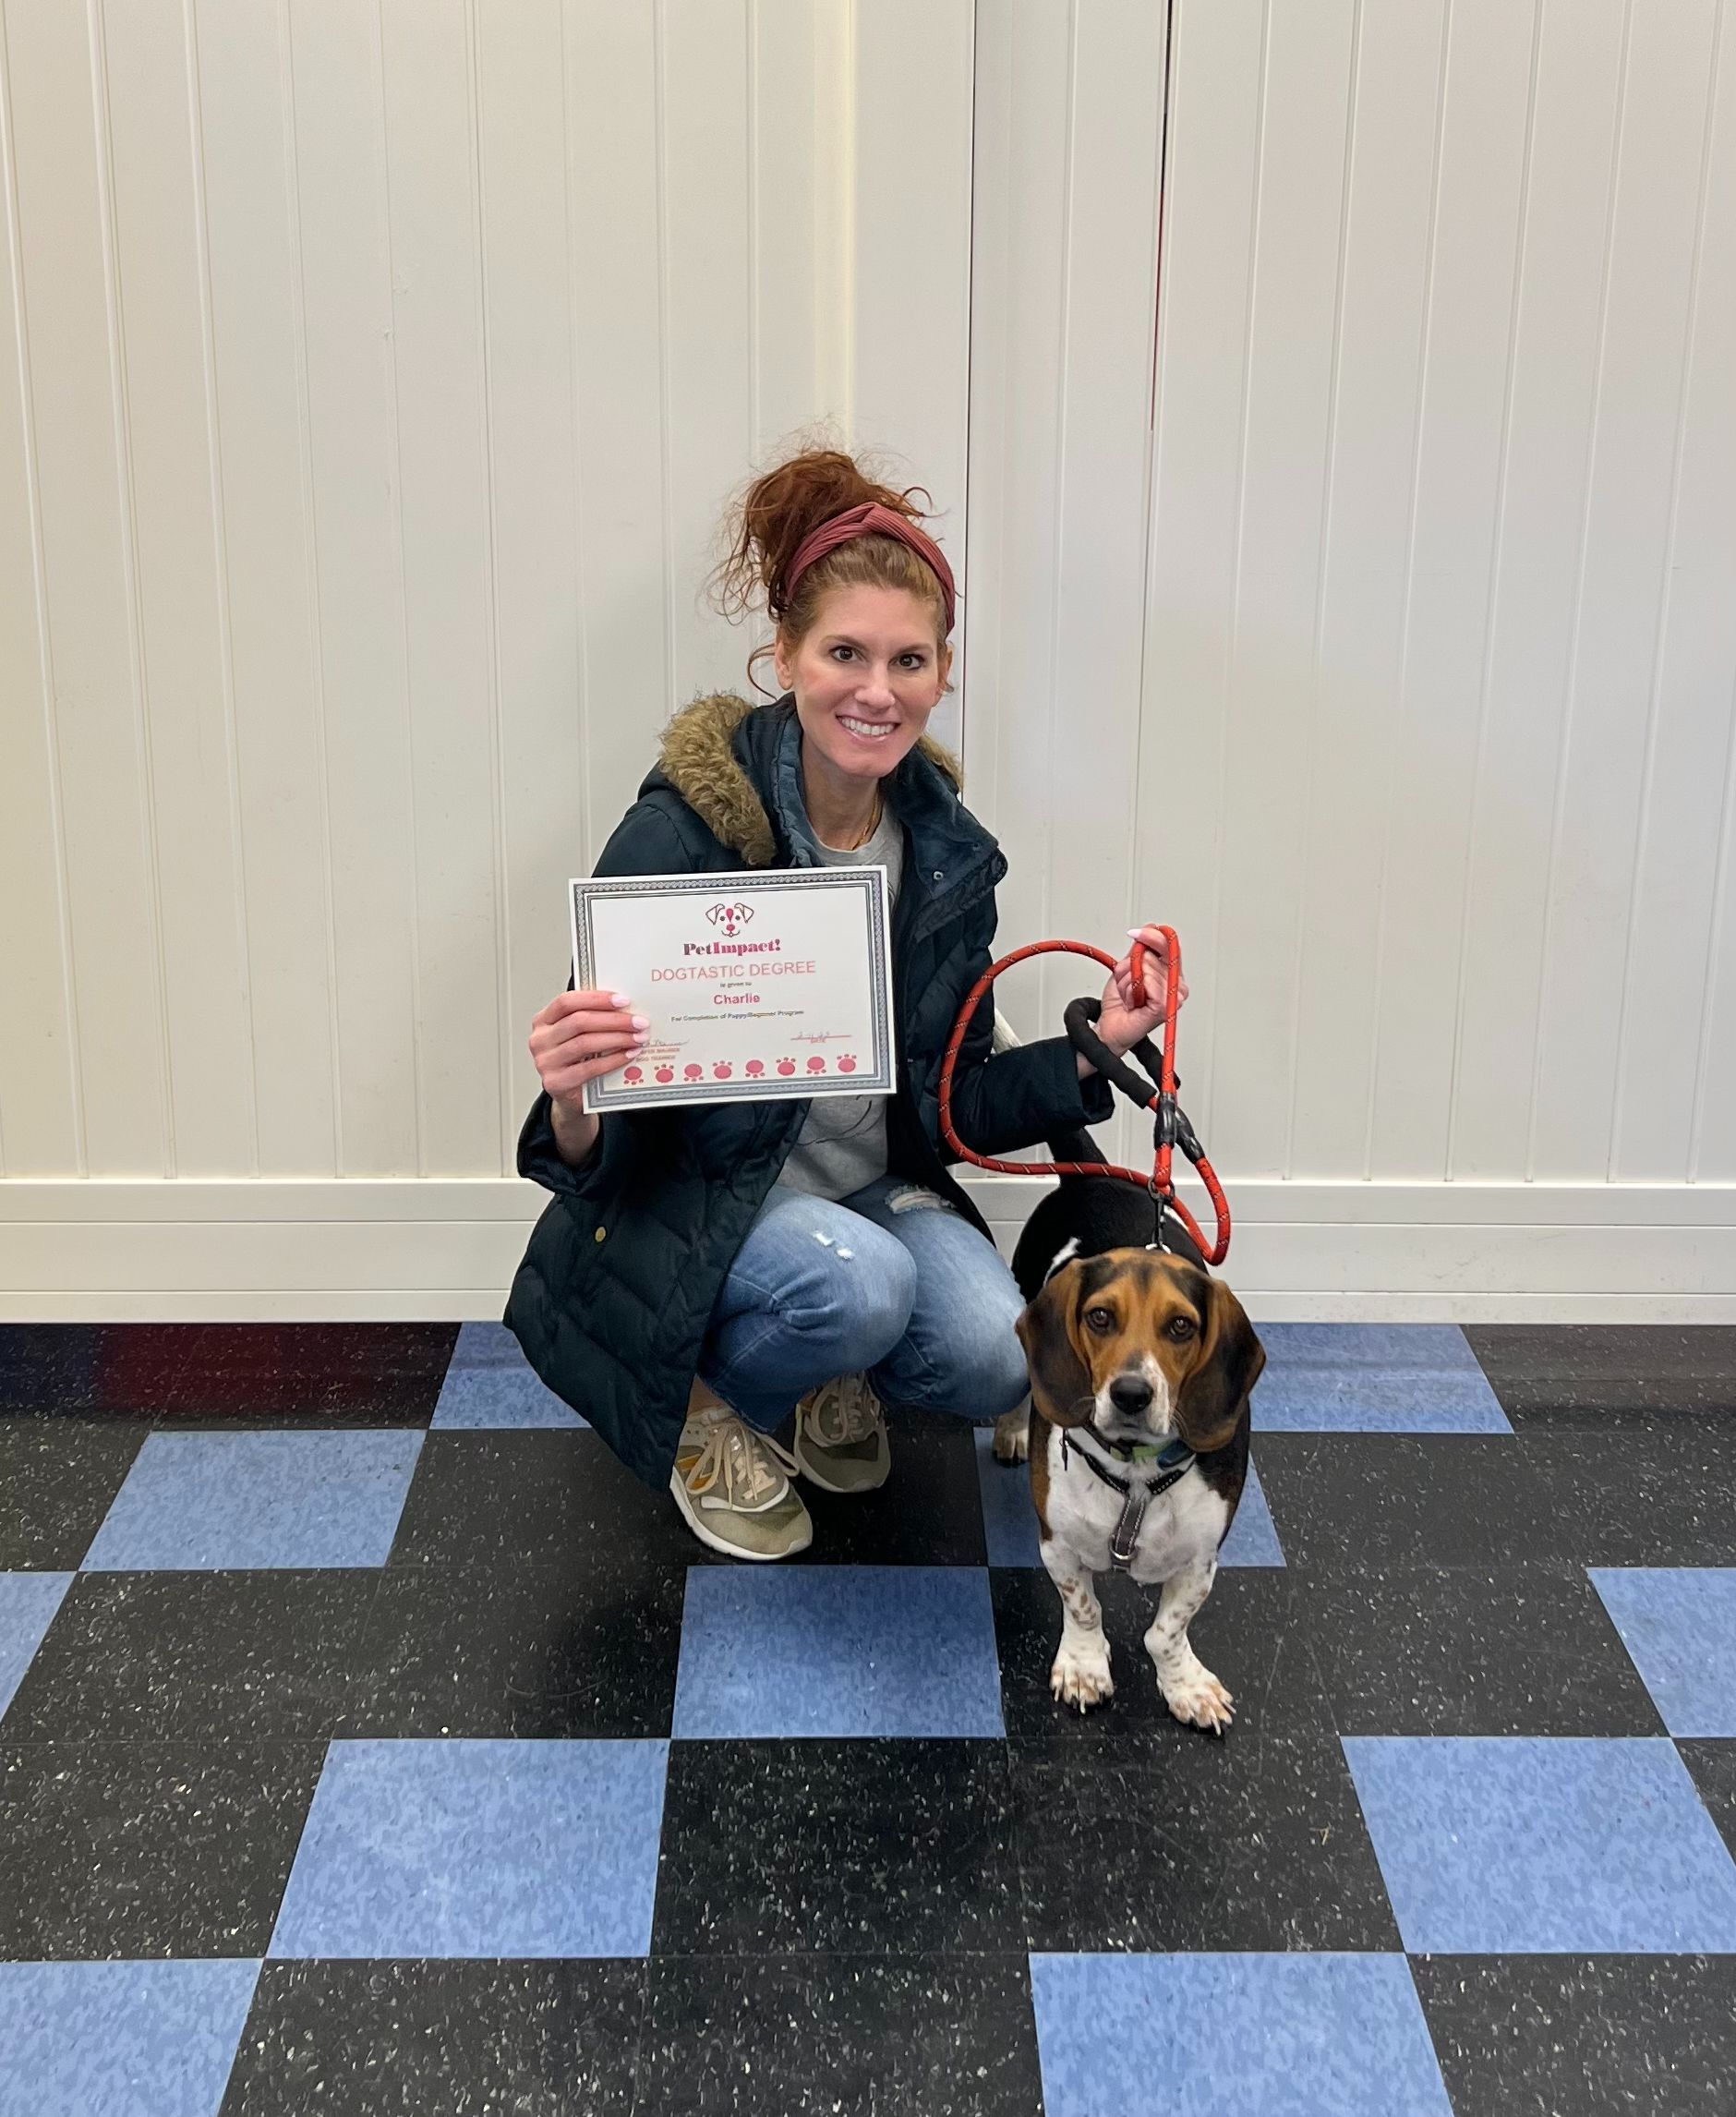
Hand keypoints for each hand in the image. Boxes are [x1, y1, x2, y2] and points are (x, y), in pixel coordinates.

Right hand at [529, 989, 647, 1106]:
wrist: (568, 1095)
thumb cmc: (576, 1059)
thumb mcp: (578, 1035)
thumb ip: (593, 1019)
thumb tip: (626, 1008)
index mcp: (543, 1020)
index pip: (567, 1002)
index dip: (596, 998)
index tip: (623, 1000)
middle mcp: (540, 1040)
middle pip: (579, 1022)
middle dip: (614, 1020)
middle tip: (639, 1022)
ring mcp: (545, 1062)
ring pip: (584, 1043)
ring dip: (617, 1039)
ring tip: (637, 1038)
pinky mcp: (556, 1082)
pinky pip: (590, 1068)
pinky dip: (613, 1060)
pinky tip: (629, 1055)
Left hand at [1095, 926, 1187, 1057]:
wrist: (1110, 1028)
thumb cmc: (1120, 1003)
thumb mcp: (1127, 968)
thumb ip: (1139, 949)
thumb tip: (1150, 928)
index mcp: (1170, 973)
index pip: (1169, 945)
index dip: (1152, 936)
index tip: (1136, 933)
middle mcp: (1176, 985)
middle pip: (1153, 956)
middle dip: (1131, 968)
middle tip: (1129, 985)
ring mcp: (1174, 997)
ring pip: (1147, 969)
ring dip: (1128, 981)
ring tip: (1130, 995)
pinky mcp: (1166, 1007)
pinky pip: (1147, 982)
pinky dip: (1132, 989)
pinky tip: (1133, 1002)